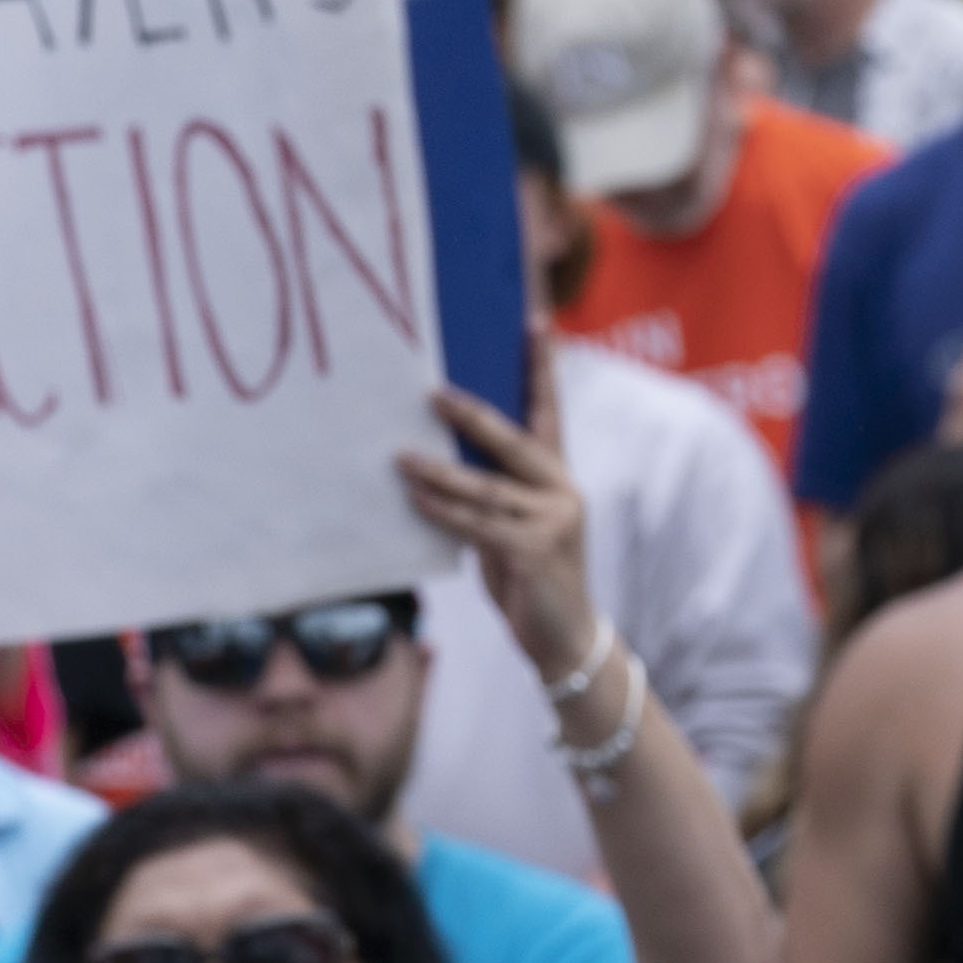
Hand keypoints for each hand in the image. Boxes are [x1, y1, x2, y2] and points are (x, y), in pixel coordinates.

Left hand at [405, 354, 600, 680]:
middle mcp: (562, 492)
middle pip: (516, 442)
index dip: (542, 368)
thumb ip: (489, 493)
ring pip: (487, 489)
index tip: (536, 323)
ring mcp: (553, 523)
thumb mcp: (513, 527)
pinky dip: (443, 512)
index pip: (549, 412)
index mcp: (557, 478)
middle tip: (431, 392)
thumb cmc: (530, 577)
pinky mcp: (535, 553)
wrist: (563, 640)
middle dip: (473, 416)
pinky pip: (478, 525)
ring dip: (438, 473)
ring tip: (399, 458)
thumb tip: (430, 458)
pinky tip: (416, 501)